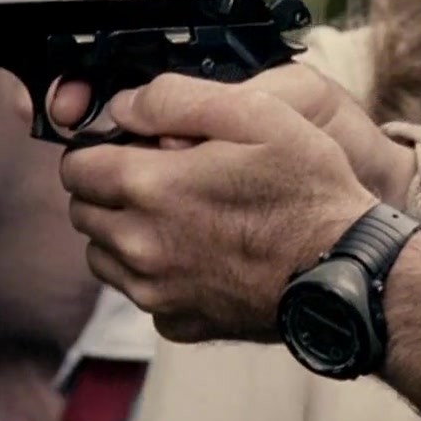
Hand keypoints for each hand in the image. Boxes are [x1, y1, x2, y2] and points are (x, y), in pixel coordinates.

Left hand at [59, 73, 377, 342]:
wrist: (345, 270)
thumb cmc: (308, 190)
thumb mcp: (257, 114)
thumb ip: (177, 99)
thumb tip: (125, 105)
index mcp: (150, 187)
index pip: (75, 167)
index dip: (99, 150)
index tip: (132, 147)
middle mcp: (139, 245)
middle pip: (84, 212)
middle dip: (110, 191)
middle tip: (162, 179)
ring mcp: (156, 291)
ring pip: (104, 258)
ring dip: (124, 234)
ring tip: (179, 218)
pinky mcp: (177, 322)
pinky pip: (142, 293)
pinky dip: (156, 275)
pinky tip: (200, 256)